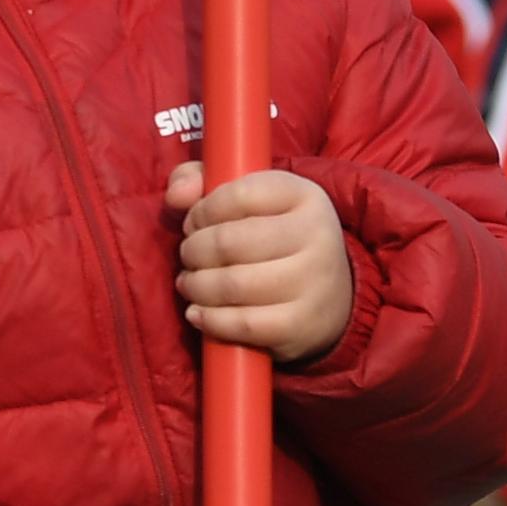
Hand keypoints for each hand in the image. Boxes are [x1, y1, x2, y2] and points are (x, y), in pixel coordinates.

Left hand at [166, 164, 351, 362]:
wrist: (330, 295)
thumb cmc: (274, 238)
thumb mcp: (249, 199)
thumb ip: (202, 181)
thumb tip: (175, 194)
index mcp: (303, 195)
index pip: (238, 195)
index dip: (202, 211)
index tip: (193, 224)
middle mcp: (316, 235)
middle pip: (229, 242)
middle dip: (193, 251)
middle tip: (188, 257)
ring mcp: (313, 282)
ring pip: (232, 284)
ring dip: (196, 286)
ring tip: (189, 283)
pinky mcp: (303, 325)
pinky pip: (243, 324)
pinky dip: (210, 320)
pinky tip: (198, 313)